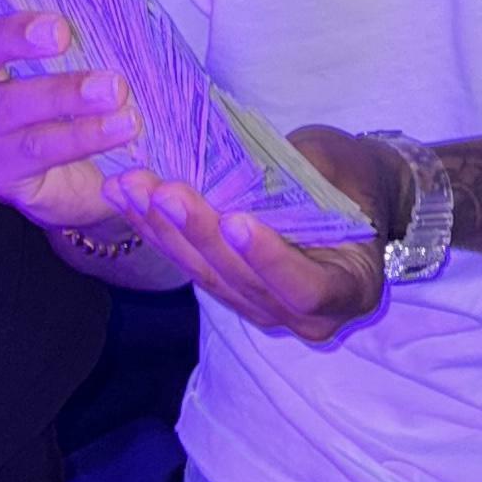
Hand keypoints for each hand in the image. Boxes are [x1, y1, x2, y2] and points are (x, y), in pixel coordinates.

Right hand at [0, 0, 137, 227]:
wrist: (75, 188)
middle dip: (17, 37)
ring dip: (65, 97)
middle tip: (60, 31)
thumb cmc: (68, 107)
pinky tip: (121, 128)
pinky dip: (83, 139)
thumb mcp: (66, 57)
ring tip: (116, 91)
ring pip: (12, 108)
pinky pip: (38, 153)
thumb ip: (65, 16)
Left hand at [115, 165, 384, 344]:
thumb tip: (245, 167)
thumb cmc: (353, 176)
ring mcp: (264, 309)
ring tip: (132, 188)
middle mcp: (307, 316)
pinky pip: (194, 267)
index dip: (269, 260)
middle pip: (245, 284)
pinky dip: (159, 232)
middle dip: (199, 236)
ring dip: (166, 233)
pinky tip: (127, 199)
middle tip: (163, 192)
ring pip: (210, 278)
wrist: (350, 192)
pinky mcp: (230, 292)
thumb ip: (303, 176)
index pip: (307, 288)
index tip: (235, 222)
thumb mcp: (340, 165)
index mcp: (350, 289)